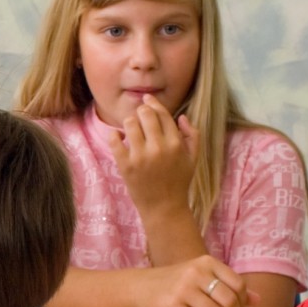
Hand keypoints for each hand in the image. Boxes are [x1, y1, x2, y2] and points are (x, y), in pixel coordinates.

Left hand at [108, 95, 198, 224]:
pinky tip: (118, 137)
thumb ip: (193, 135)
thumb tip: (181, 117)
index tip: (146, 99)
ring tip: (130, 128)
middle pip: (145, 115)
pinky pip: (114, 141)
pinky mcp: (125, 165)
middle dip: (140, 111)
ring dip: (128, 122)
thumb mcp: (193, 158)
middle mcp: (158, 147)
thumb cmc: (179, 182)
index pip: (162, 114)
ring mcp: (140, 156)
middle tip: (138, 115)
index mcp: (176, 143)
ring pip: (129, 124)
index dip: (153, 103)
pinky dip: (114, 135)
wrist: (164, 207)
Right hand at [129, 255, 255, 306]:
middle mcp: (195, 273)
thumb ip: (229, 286)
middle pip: (229, 300)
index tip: (233, 306)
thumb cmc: (177, 283)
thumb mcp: (203, 278)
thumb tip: (256, 300)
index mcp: (206, 263)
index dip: (241, 300)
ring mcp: (182, 289)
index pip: (238, 284)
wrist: (141, 287)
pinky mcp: (171, 306)